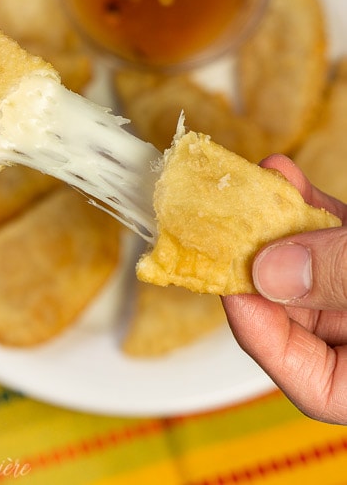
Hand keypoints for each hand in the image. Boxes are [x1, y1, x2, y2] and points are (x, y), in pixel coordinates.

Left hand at [223, 154, 346, 423]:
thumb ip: (343, 279)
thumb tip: (269, 271)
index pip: (310, 381)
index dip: (261, 333)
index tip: (230, 282)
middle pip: (301, 313)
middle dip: (259, 261)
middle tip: (223, 223)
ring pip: (310, 266)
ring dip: (275, 222)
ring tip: (249, 184)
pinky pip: (331, 237)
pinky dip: (306, 206)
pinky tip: (282, 176)